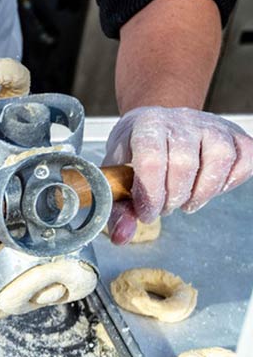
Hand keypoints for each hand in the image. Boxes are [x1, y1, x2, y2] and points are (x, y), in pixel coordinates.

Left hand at [103, 107, 252, 243]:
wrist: (154, 126)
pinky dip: (230, 182)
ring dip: (203, 192)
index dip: (150, 195)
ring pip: (220, 159)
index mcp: (146, 126)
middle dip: (174, 198)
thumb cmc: (133, 152)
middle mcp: (180, 121)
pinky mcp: (233, 134)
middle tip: (164, 207)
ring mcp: (210, 125)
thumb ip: (118, 208)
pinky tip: (208, 189)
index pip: (151, 160)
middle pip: (185, 164)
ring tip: (186, 202)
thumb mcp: (116, 176)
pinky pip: (245, 157)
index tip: (147, 213)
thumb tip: (122, 236)